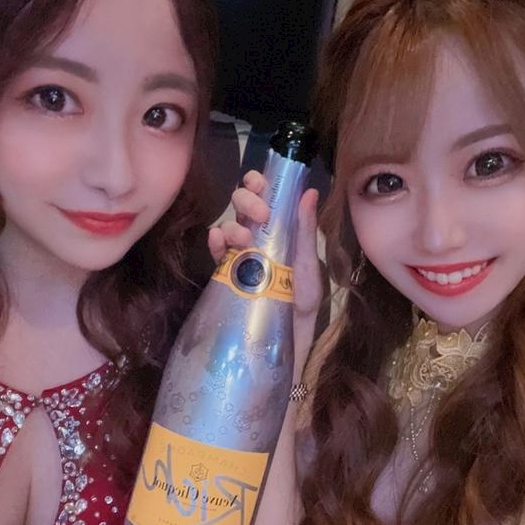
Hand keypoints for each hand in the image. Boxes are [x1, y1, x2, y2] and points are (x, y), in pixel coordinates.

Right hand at [208, 171, 322, 325]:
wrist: (288, 341)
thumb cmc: (302, 303)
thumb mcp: (308, 266)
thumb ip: (306, 231)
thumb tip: (310, 192)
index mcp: (278, 231)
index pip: (264, 198)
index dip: (258, 184)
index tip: (261, 183)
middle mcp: (256, 239)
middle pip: (241, 207)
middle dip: (246, 200)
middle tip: (261, 214)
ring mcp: (239, 257)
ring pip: (228, 227)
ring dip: (232, 224)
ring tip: (243, 239)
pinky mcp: (226, 278)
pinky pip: (216, 254)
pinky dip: (214, 242)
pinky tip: (217, 240)